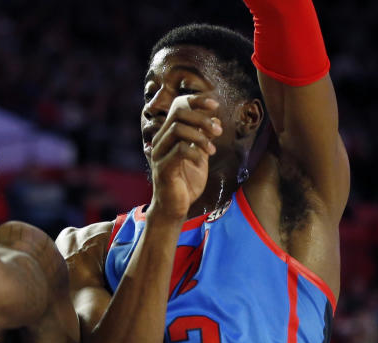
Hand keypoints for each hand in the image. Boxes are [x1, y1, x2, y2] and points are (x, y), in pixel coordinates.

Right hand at [148, 95, 221, 220]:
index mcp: (168, 134)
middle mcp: (161, 140)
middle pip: (178, 113)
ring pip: (177, 129)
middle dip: (202, 118)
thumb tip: (215, 118)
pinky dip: (195, 152)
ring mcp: (159, 154)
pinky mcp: (163, 168)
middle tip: (218, 131)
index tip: (215, 105)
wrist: (174, 207)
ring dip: (200, 136)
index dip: (197, 100)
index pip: (178, 106)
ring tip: (212, 149)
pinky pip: (179, 150)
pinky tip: (205, 159)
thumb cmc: (186, 181)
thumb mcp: (200, 154)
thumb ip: (204, 137)